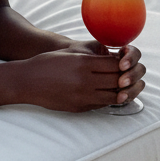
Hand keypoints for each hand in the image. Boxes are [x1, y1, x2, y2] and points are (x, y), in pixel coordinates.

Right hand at [17, 46, 145, 111]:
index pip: (114, 64)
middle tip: (131, 75)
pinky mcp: (80, 107)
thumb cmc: (47, 63)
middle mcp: (85, 80)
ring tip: (126, 87)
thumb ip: (90, 55)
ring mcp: (83, 96)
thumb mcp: (69, 53)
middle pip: (117, 80)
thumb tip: (111, 57)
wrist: (28, 81)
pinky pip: (102, 104)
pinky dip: (110, 99)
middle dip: (126, 77)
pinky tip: (111, 94)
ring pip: (114, 95)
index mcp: (83, 63)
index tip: (125, 62)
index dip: (123, 63)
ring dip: (122, 91)